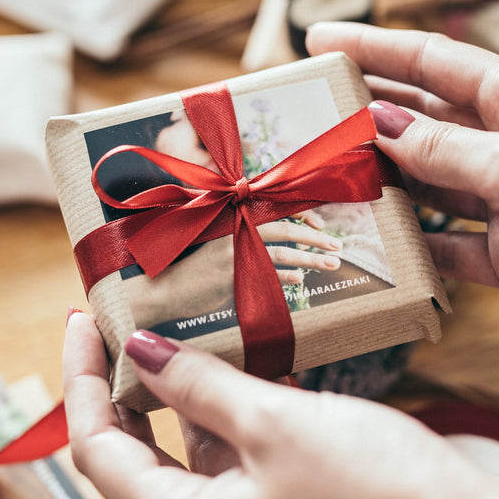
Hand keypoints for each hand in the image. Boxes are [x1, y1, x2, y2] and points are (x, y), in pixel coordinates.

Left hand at [63, 314, 498, 498]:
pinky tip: (259, 353)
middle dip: (131, 381)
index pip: (99, 450)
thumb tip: (141, 352)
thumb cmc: (372, 493)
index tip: (84, 320)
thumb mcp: (273, 425)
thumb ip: (200, 387)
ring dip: (192, 382)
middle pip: (141, 448)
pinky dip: (241, 399)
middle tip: (129, 316)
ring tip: (193, 319)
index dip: (83, 381)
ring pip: (198, 441)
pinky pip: (246, 444)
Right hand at [126, 212, 340, 325]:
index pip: (272, 207)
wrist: (161, 291)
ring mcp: (231, 257)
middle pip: (283, 230)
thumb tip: (278, 242)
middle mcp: (232, 232)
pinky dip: (286, 279)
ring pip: (281, 255)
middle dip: (314, 237)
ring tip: (331, 263)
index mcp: (229, 217)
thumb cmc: (187, 265)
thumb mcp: (213, 240)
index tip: (321, 223)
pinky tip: (300, 281)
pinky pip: (267, 278)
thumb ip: (242, 234)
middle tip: (336, 245)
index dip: (300, 214)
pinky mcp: (231, 281)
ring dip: (310, 259)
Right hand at [309, 22, 498, 369]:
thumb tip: (381, 128)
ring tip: (323, 185)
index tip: (321, 40)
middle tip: (305, 122)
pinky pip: (454, 250)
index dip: (375, 50)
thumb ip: (446, 152)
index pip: (433, 64)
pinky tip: (378, 250)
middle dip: (368, 121)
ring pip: (433, 189)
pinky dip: (419, 251)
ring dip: (384, 188)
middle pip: (426, 125)